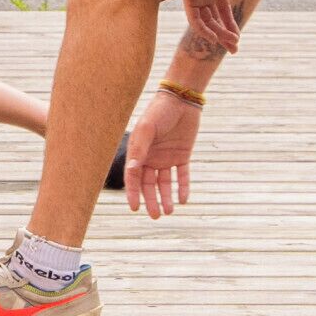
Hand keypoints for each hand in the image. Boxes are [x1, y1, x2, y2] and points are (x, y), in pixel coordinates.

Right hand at [122, 85, 202, 217]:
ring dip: (166, 197)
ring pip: (165, 183)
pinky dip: (183, 187)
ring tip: (169, 211)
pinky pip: (182, 175)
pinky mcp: (183, 155)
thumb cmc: (159, 112)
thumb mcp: (146, 130)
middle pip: (149, 184)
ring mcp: (167, 157)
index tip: (135, 208)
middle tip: (155, 216)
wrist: (181, 99)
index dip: (133, 193)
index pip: (134, 177)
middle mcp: (151, 157)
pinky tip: (184, 199)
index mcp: (138, 152)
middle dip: (151, 201)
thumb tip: (132, 170)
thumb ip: (139, 150)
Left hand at [181, 0, 259, 57]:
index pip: (223, 12)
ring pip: (206, 22)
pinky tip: (214, 39)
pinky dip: (203, 30)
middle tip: (234, 51)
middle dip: (224, 36)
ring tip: (233, 42)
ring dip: (219, 34)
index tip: (237, 39)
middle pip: (213, 21)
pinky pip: (194, 20)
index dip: (230, 26)